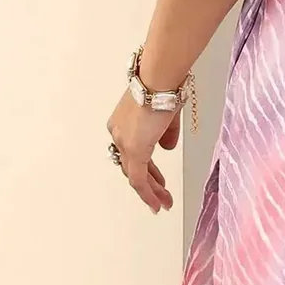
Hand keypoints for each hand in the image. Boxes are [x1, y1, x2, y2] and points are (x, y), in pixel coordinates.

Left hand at [108, 83, 180, 213]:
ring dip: (151, 191)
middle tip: (160, 195)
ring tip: (163, 203)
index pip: (131, 151)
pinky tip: (157, 203)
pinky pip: (139, 180)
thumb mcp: (166, 114)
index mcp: (122, 123)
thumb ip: (166, 134)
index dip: (145, 166)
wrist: (160, 81)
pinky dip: (148, 194)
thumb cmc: (164, 87)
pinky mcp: (134, 151)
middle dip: (148, 182)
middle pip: (130, 166)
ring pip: (134, 175)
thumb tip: (167, 147)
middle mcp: (118, 133)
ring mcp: (124, 143)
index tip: (156, 178)